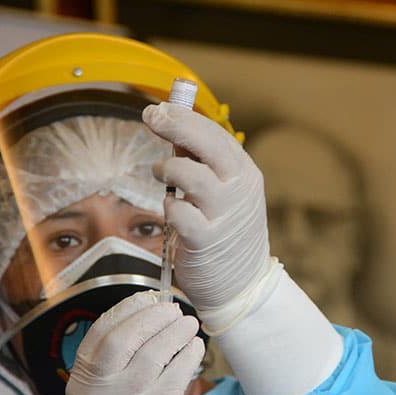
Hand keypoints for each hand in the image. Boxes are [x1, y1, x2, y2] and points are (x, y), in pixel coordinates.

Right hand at [66, 291, 204, 394]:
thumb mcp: (101, 378)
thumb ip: (117, 347)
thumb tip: (152, 307)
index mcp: (85, 374)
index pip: (102, 330)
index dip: (128, 308)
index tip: (147, 299)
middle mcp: (102, 387)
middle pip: (123, 340)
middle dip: (152, 317)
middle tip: (172, 310)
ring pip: (153, 355)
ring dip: (176, 332)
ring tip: (188, 324)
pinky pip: (176, 376)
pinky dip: (189, 355)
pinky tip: (193, 346)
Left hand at [143, 102, 272, 333]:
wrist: (243, 284)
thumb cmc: (227, 233)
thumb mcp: (226, 194)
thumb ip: (205, 166)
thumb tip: (174, 133)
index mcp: (244, 173)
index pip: (215, 134)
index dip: (185, 117)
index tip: (158, 109)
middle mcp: (239, 189)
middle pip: (208, 145)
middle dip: (176, 125)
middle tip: (151, 116)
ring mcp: (225, 214)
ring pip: (191, 175)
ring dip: (168, 170)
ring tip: (159, 173)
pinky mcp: (207, 240)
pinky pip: (179, 212)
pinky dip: (169, 207)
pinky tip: (171, 210)